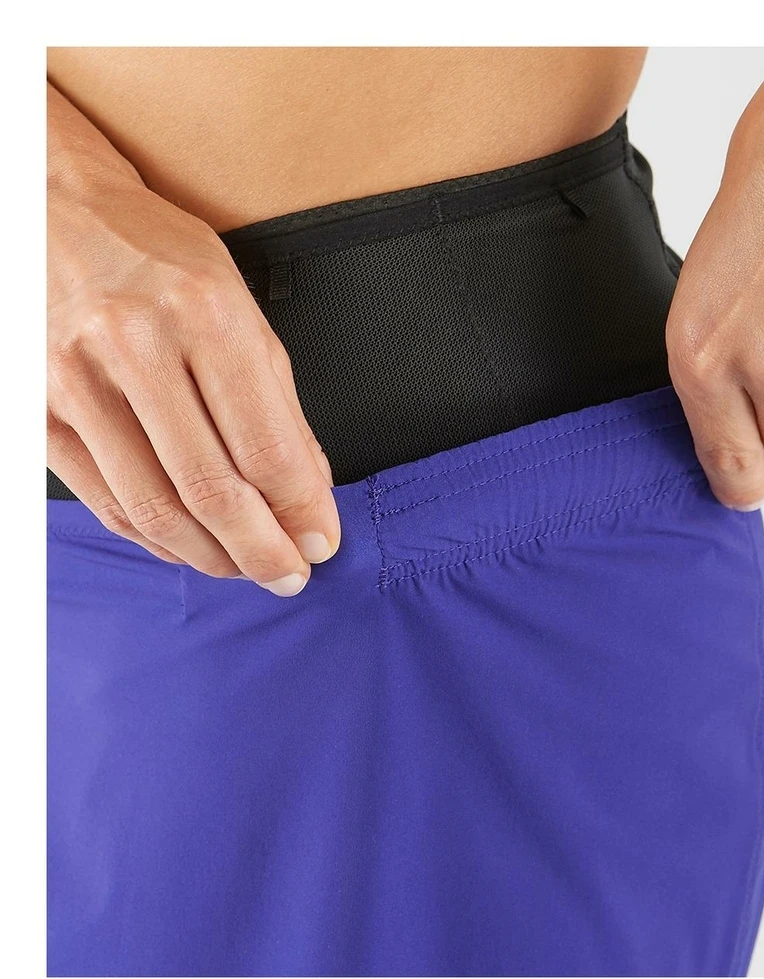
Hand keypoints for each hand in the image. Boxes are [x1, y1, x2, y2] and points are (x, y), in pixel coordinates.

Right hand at [47, 147, 339, 595]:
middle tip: (289, 576)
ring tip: (246, 568)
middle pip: (212, 489)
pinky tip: (190, 548)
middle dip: (261, 550)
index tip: (321, 543)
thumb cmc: (157, 257)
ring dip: (211, 556)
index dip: (301, 512)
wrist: (53, 212)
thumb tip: (310, 492)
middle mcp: (137, 348)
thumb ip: (278, 405)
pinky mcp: (38, 413)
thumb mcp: (240, 309)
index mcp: (206, 316)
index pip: (267, 448)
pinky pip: (107, 502)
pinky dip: (156, 540)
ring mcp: (77, 383)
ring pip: (156, 508)